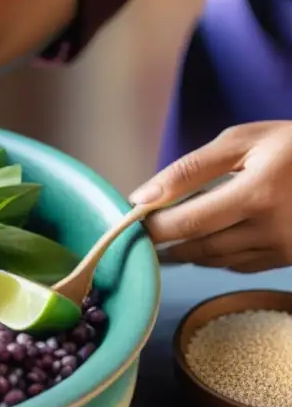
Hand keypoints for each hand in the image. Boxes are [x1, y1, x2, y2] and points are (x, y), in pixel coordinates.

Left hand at [130, 121, 291, 271]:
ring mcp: (285, 249)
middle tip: (142, 233)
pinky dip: (216, 256)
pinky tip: (205, 242)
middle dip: (165, 243)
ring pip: (217, 260)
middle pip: (199, 247)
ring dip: (187, 251)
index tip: (130, 220)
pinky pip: (240, 265)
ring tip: (167, 237)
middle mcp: (273, 228)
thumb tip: (140, 198)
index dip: (152, 227)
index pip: (187, 222)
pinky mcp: (291, 259)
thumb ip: (189, 170)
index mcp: (258, 193)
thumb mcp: (243, 141)